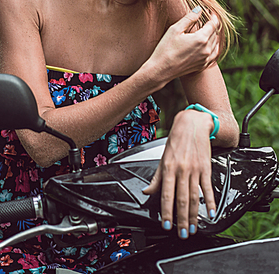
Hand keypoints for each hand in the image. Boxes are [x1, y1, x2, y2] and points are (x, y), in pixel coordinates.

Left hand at [142, 109, 215, 237]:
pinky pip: (208, 188)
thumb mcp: (163, 157)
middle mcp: (182, 170)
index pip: (166, 194)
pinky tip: (210, 214)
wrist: (194, 123)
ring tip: (193, 228)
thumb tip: (147, 191)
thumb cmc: (177, 140)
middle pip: (182, 199)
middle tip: (182, 233)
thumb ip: (157, 177)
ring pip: (194, 197)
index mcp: (168, 167)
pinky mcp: (206, 168)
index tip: (166, 225)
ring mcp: (195, 170)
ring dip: (194, 215)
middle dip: (181, 219)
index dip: (166, 211)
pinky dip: (210, 202)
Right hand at [146, 8, 219, 87]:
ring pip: (216, 44)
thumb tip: (199, 9)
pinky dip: (214, 47)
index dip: (213, 16)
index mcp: (201, 39)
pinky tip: (209, 44)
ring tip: (209, 29)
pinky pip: (214, 55)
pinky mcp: (202, 66)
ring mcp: (205, 59)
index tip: (211, 11)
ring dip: (214, 36)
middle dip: (213, 25)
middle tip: (208, 18)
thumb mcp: (175, 29)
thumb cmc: (165, 48)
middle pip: (215, 34)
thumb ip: (189, 18)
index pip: (213, 25)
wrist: (161, 69)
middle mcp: (206, 50)